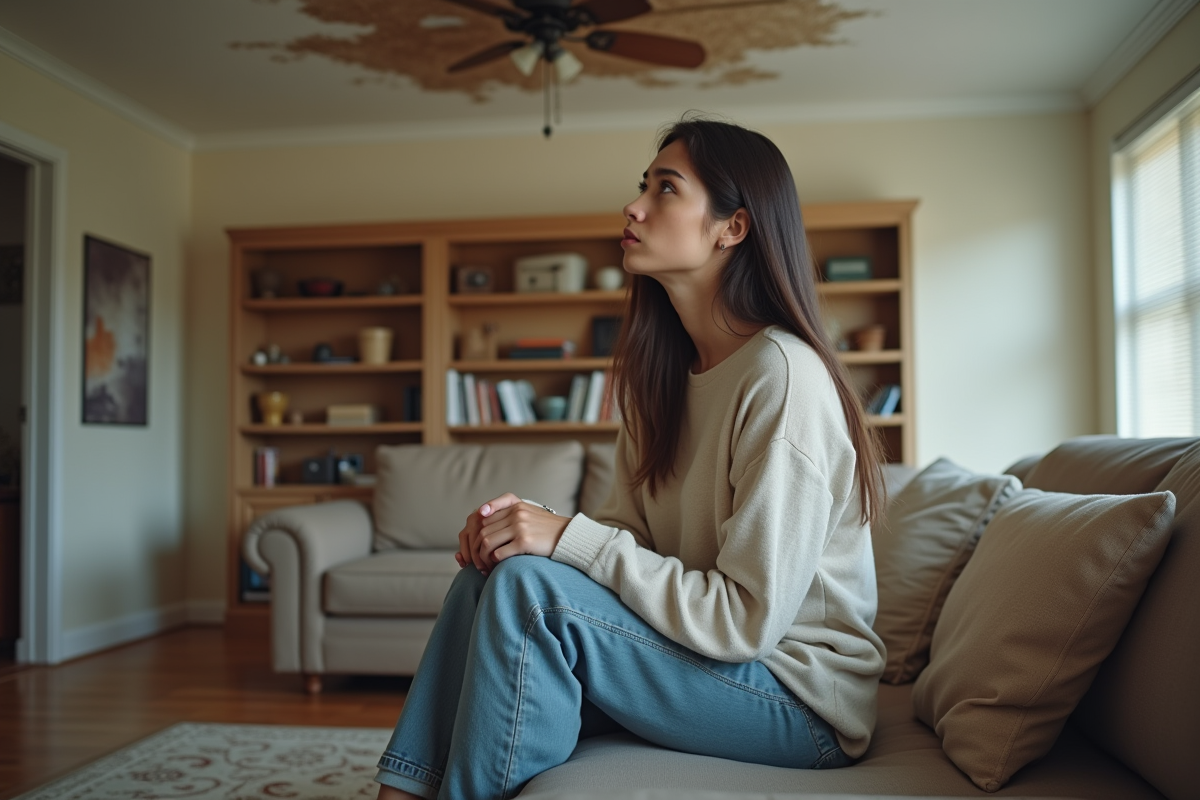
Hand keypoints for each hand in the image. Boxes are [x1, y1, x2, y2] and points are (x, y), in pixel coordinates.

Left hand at [455, 493, 569, 574]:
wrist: (568, 536)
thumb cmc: (547, 528)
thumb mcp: (529, 512)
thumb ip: (510, 512)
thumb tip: (483, 518)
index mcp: (515, 505)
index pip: (483, 518)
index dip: (476, 534)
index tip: (475, 546)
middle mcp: (516, 514)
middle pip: (482, 531)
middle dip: (476, 548)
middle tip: (478, 562)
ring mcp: (520, 527)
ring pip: (487, 542)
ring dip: (483, 557)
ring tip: (485, 567)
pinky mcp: (525, 542)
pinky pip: (499, 553)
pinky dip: (493, 563)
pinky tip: (496, 569)